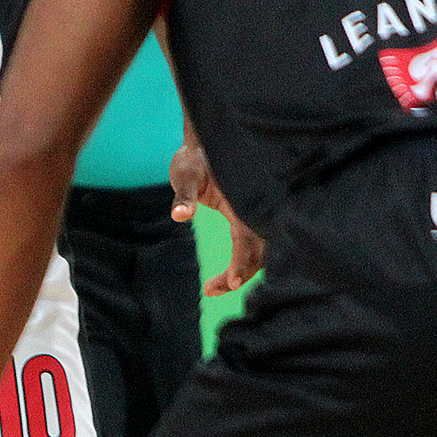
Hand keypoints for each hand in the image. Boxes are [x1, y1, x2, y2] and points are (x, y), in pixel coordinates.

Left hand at [170, 140, 266, 292]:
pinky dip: (241, 264)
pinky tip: (225, 278)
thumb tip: (179, 214)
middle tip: (210, 291)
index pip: (249, 237)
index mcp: (243, 200)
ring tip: (212, 289)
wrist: (203, 145)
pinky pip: (250, 246)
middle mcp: (253, 210)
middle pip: (258, 251)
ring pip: (256, 251)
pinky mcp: (245, 219)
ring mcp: (251, 215)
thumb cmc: (194, 159)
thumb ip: (184, 195)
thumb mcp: (186, 174)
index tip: (233, 283)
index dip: (243, 261)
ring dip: (241, 273)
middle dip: (240, 275)